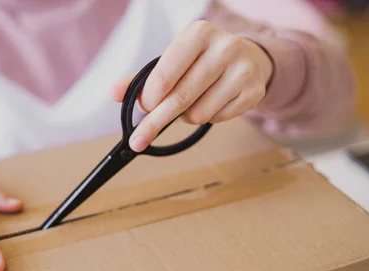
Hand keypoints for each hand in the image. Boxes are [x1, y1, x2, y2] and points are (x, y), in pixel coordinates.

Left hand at [111, 20, 273, 151]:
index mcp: (198, 33)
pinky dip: (207, 117)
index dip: (149, 99)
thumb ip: (142, 78)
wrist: (249, 59)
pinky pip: (216, 119)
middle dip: (156, 121)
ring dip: (185, 117)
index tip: (143, 110)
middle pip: (180, 99)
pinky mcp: (253, 91)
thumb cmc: (201, 61)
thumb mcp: (172, 61)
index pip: (164, 76)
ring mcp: (242, 70)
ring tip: (191, 103)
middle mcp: (224, 47)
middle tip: (139, 139)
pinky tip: (212, 102)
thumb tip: (114, 93)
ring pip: (198, 113)